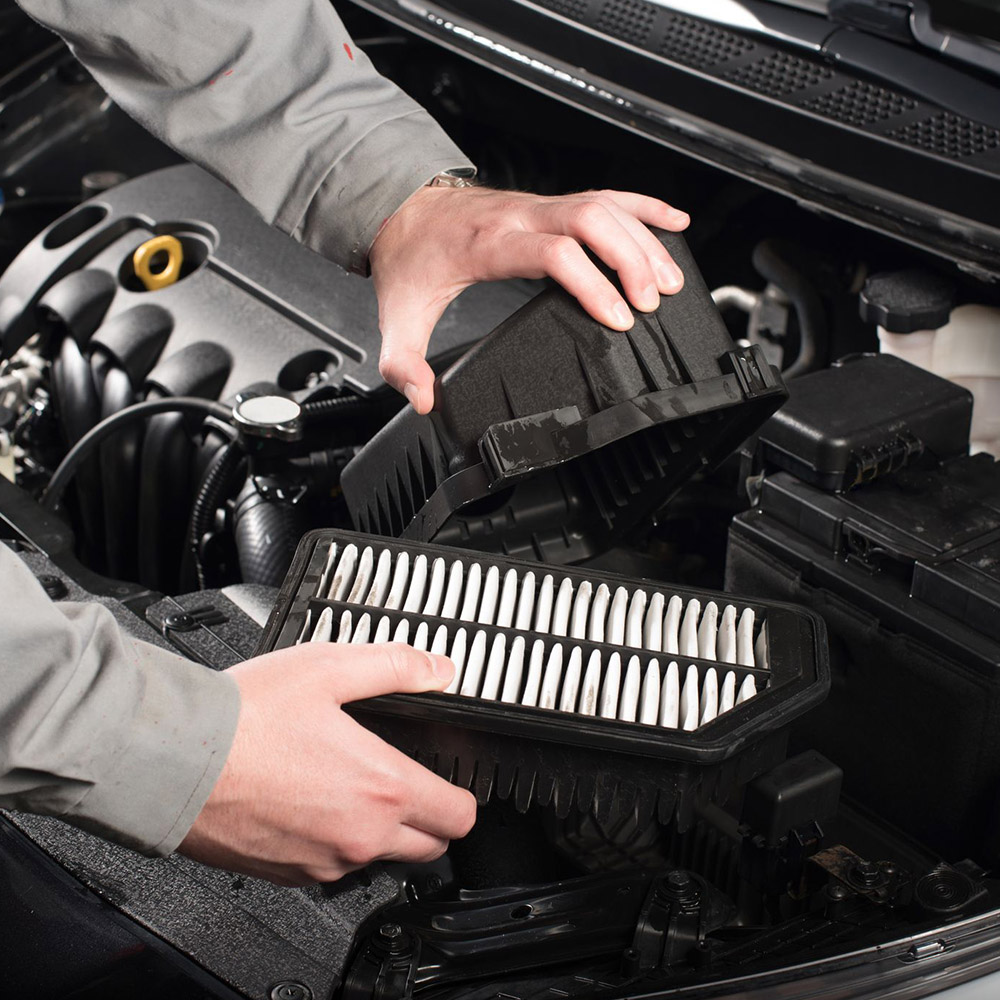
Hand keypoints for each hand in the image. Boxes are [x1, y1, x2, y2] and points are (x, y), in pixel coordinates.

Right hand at [178, 643, 476, 885]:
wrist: (175, 758)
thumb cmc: (245, 717)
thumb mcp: (330, 668)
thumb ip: (394, 667)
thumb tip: (437, 670)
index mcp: (382, 788)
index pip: (459, 816)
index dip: (462, 795)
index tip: (451, 780)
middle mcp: (360, 836)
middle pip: (430, 847)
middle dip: (429, 818)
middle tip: (405, 781)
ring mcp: (324, 862)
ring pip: (379, 858)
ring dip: (378, 830)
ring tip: (346, 782)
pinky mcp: (289, 875)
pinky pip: (332, 866)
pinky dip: (333, 841)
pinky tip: (309, 800)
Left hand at [370, 186, 690, 413]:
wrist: (400, 208)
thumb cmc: (410, 258)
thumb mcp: (397, 316)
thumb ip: (404, 363)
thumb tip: (426, 399)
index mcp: (489, 244)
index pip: (554, 253)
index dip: (592, 284)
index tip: (617, 319)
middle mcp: (521, 216)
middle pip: (592, 221)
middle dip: (631, 260)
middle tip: (653, 302)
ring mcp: (539, 204)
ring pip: (606, 206)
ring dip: (644, 239)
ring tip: (671, 279)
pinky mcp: (551, 202)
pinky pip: (606, 194)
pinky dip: (643, 207)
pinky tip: (672, 222)